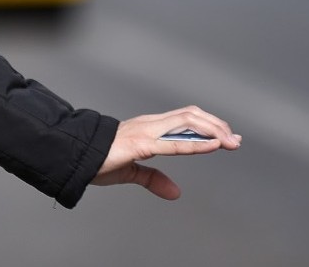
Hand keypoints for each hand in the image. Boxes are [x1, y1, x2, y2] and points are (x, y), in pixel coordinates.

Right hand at [91, 106, 240, 199]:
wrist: (72, 156)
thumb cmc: (96, 159)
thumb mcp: (130, 172)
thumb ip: (153, 178)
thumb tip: (175, 193)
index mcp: (148, 129)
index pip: (184, 120)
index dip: (208, 125)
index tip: (227, 138)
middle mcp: (150, 124)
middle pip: (191, 115)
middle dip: (217, 125)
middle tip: (236, 140)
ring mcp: (146, 131)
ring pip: (187, 121)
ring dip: (214, 130)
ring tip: (231, 142)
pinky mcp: (141, 143)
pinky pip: (175, 141)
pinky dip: (198, 142)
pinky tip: (213, 145)